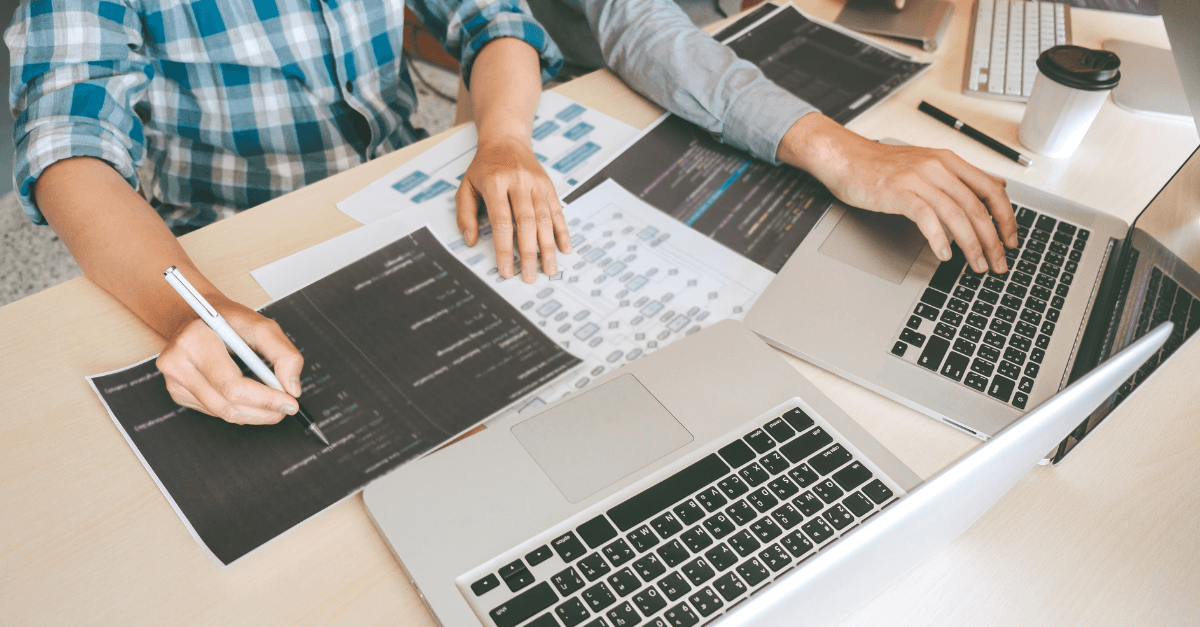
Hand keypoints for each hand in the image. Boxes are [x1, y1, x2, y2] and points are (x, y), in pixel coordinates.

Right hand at [156, 298, 304, 424]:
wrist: (197, 316)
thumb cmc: (228, 320)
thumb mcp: (261, 325)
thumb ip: (283, 353)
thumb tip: (292, 388)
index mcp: (194, 341)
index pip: (232, 385)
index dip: (265, 399)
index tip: (290, 403)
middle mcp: (176, 362)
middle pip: (226, 405)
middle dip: (263, 411)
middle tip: (286, 408)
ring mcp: (174, 380)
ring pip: (222, 413)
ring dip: (253, 413)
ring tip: (273, 404)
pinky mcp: (178, 392)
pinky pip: (215, 411)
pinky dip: (238, 408)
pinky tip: (249, 397)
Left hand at [455, 135, 571, 282]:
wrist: (505, 139)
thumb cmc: (484, 167)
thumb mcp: (466, 186)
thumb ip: (465, 213)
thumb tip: (470, 240)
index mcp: (495, 183)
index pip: (501, 222)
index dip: (504, 249)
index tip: (507, 270)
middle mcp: (519, 182)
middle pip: (526, 223)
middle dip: (529, 253)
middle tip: (531, 277)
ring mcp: (536, 184)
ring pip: (544, 219)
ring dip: (548, 247)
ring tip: (549, 269)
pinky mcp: (548, 185)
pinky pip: (557, 211)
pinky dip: (562, 231)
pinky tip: (564, 248)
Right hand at [778, 114, 1017, 273]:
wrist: (846, 158)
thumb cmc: (881, 166)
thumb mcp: (926, 164)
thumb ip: (959, 177)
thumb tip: (994, 187)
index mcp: (949, 160)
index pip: (991, 189)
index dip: (1006, 217)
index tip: (1011, 240)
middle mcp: (938, 167)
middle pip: (977, 207)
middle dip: (993, 240)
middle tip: (997, 263)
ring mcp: (918, 179)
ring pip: (956, 215)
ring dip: (971, 245)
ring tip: (976, 265)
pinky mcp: (898, 192)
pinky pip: (926, 217)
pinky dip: (938, 238)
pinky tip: (944, 254)